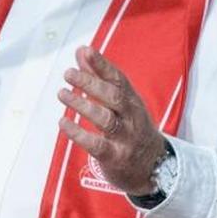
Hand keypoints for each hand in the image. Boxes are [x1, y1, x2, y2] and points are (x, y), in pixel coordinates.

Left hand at [57, 46, 164, 195]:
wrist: (154, 166)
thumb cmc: (131, 127)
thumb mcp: (120, 102)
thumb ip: (99, 76)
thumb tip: (82, 51)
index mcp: (132, 100)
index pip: (118, 79)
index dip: (102, 65)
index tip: (86, 52)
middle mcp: (131, 117)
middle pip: (113, 97)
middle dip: (91, 83)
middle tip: (69, 73)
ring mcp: (125, 138)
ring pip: (106, 119)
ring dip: (82, 105)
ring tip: (62, 93)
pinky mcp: (116, 157)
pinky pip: (97, 145)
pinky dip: (79, 133)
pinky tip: (63, 123)